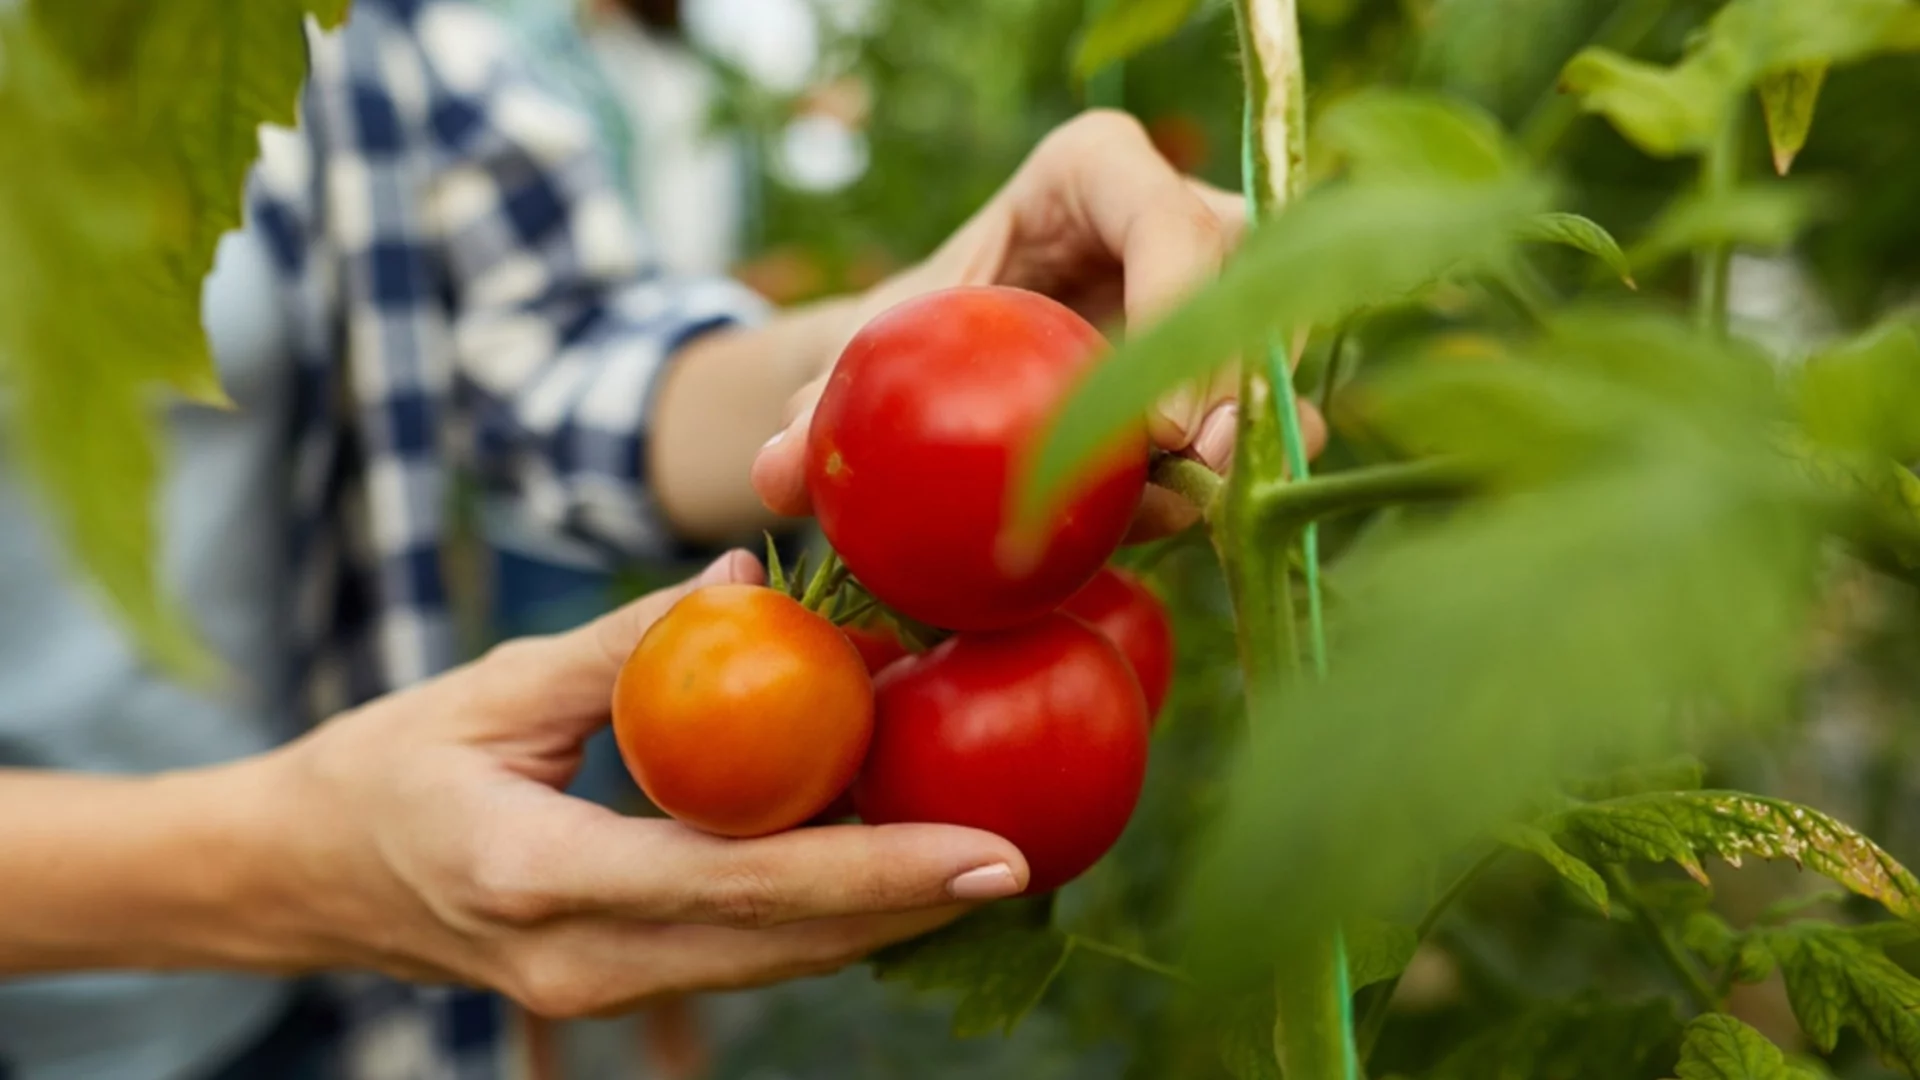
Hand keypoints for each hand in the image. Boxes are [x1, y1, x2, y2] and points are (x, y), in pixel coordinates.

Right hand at [259, 551, 1028, 1017]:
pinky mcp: (615, 989)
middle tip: (1026, 852)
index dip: (880, 872)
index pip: (746, 882)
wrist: (304, 878)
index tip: (991, 857)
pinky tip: (882, 859)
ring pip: (777, 961)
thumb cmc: (388, 765)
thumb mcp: (498, 688)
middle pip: (788, 943)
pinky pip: (743, 954)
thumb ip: (629, 642)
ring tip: (979, 852)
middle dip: (914, 905)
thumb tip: (752, 582)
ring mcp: (600, 993)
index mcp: (543, 875)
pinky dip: (819, 913)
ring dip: (880, 913)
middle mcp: (583, 962)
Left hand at [750, 109, 1326, 537]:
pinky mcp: (1241, 358)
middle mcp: (1181, 212)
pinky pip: (1272, 406)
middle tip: (1196, 473)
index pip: (1163, 217)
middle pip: (1242, 284)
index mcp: (1095, 170)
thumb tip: (777, 473)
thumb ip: (824, 403)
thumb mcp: (871, 353)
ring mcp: (1226, 284)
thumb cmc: (916, 331)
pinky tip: (1198, 516)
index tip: (1155, 425)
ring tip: (1200, 503)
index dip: (1176, 303)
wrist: (952, 364)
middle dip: (1233, 381)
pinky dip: (1243, 465)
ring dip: (1251, 429)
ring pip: (1272, 345)